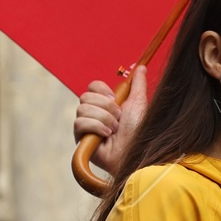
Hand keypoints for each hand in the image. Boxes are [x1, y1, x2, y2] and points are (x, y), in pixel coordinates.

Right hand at [73, 64, 147, 180]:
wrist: (134, 153)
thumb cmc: (138, 132)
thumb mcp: (139, 104)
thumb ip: (138, 84)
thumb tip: (141, 67)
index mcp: (105, 104)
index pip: (92, 86)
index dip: (101, 89)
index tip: (114, 98)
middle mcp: (93, 113)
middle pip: (85, 96)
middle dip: (105, 106)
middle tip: (118, 118)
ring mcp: (86, 126)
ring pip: (82, 109)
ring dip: (103, 118)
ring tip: (114, 130)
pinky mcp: (80, 139)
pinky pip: (79, 123)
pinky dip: (96, 127)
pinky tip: (106, 136)